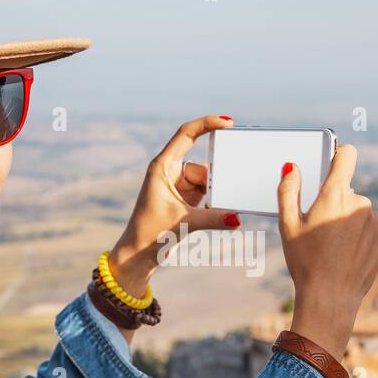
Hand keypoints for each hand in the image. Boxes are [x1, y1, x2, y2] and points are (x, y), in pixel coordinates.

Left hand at [108, 114, 240, 295]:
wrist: (138, 254)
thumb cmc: (150, 234)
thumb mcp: (184, 223)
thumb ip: (214, 218)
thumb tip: (238, 218)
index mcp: (162, 166)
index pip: (186, 134)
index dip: (207, 123)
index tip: (228, 122)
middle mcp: (169, 171)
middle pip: (203, 165)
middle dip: (215, 179)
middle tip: (216, 197)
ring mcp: (178, 185)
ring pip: (207, 181)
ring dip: (214, 195)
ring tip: (207, 213)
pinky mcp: (184, 198)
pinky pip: (206, 193)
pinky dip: (213, 202)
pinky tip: (214, 214)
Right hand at [277, 144, 377, 355]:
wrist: (330, 298)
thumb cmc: (305, 262)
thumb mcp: (287, 226)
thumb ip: (288, 190)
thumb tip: (292, 167)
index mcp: (334, 195)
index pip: (347, 155)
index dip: (340, 154)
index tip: (335, 159)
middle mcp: (359, 203)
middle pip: (348, 191)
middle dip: (337, 204)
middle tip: (322, 230)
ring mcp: (375, 221)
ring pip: (360, 211)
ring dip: (350, 221)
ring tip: (335, 247)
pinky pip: (373, 228)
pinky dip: (363, 236)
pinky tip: (349, 253)